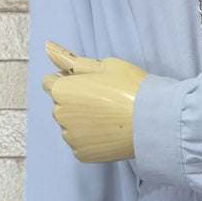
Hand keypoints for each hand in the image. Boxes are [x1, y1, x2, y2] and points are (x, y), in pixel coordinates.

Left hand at [41, 41, 146, 161]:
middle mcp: (60, 114)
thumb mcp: (104, 65)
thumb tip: (47, 46)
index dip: (71, 80)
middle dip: (75, 101)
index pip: (51, 82)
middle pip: (61, 104)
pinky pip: (80, 143)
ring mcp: (71, 137)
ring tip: (110, 116)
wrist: (154, 120)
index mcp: (62, 90)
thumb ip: (70, 59)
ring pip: (71, 125)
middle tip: (105, 99)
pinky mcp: (82, 154)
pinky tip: (109, 131)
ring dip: (83, 120)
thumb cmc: (131, 87)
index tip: (92, 84)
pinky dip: (91, 138)